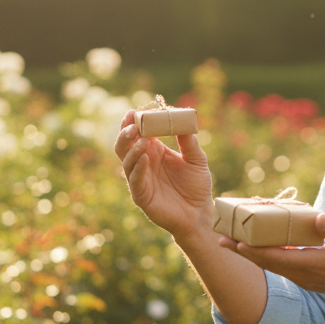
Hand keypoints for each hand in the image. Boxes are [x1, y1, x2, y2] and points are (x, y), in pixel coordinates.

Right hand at [113, 110, 212, 238]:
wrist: (199, 212)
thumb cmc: (196, 185)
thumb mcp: (197, 160)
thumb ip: (189, 142)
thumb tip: (184, 121)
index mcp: (154, 151)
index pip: (138, 133)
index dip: (134, 122)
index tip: (135, 110)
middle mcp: (143, 163)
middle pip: (125, 145)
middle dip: (126, 132)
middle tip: (133, 122)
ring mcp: (140, 179)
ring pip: (126, 161)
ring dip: (132, 148)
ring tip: (142, 139)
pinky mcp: (141, 195)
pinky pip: (134, 180)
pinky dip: (137, 167)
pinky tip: (144, 157)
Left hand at [217, 213, 324, 305]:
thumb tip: (317, 217)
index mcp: (310, 264)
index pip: (276, 257)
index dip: (254, 250)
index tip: (236, 242)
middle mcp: (300, 274)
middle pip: (264, 262)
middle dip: (241, 251)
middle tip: (219, 240)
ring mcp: (299, 277)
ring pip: (268, 265)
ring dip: (248, 254)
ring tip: (230, 241)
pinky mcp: (301, 276)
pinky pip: (276, 265)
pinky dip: (261, 255)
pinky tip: (254, 246)